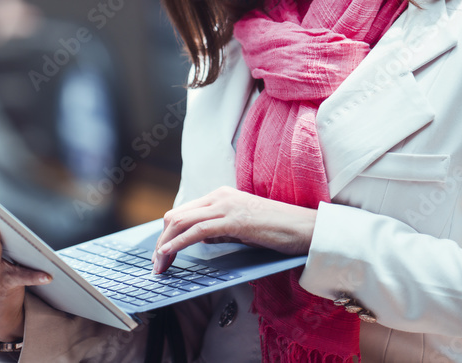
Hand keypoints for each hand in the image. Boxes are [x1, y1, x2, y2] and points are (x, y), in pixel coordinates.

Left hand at [152, 186, 317, 272]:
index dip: (168, 233)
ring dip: (165, 245)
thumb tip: (201, 236)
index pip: (184, 212)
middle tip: (156, 264)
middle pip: (177, 215)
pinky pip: (197, 231)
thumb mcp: (243, 227)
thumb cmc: (279, 230)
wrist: (306, 228)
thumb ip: (222, 228)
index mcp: (222, 196)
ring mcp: (227, 206)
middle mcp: (220, 196)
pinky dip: (177, 243)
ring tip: (159, 266)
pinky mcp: (233, 220)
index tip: (161, 254)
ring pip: (182, 221)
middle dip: (161, 240)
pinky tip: (168, 254)